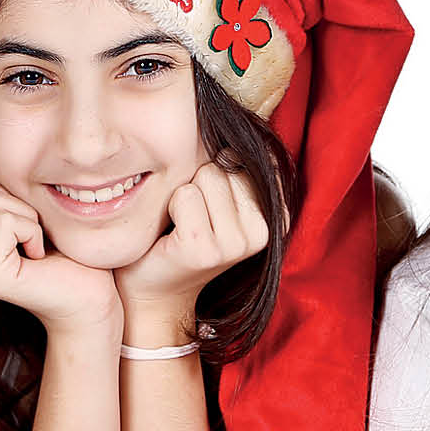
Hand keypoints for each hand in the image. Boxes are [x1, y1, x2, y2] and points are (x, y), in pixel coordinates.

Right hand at [0, 173, 120, 336]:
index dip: (12, 195)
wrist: (90, 295)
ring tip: (37, 249)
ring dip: (28, 219)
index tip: (30, 227)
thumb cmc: (66, 251)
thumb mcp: (27, 210)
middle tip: (36, 239)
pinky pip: (5, 221)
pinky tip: (38, 258)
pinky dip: (32, 231)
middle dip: (19, 205)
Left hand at [112, 163, 268, 337]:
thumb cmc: (183, 234)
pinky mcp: (206, 250)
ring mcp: (236, 244)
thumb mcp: (219, 198)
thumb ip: (236, 168)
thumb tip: (231, 142)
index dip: (215, 175)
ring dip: (184, 195)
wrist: (154, 288)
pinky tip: (173, 235)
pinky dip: (171, 208)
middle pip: (225, 165)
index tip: (210, 208)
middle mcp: (264, 232)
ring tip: (184, 225)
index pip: (245, 157)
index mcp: (275, 215)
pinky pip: (185, 196)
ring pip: (207, 177)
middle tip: (192, 219)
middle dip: (199, 183)